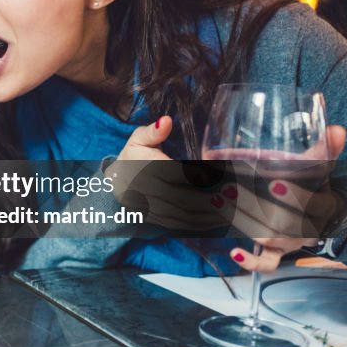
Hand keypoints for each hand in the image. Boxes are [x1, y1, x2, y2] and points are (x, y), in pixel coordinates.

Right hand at [107, 117, 229, 230]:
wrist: (115, 183)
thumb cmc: (133, 157)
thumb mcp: (139, 140)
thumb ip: (153, 132)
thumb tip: (165, 120)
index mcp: (144, 166)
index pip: (176, 173)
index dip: (200, 176)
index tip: (222, 178)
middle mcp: (144, 189)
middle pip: (182, 198)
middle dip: (208, 200)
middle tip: (231, 197)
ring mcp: (148, 207)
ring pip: (182, 215)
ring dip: (207, 216)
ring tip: (229, 211)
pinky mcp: (153, 219)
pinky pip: (178, 225)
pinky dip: (198, 225)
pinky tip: (214, 222)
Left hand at [227, 125, 346, 271]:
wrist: (317, 216)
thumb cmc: (312, 186)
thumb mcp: (319, 169)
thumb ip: (324, 150)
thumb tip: (336, 130)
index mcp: (323, 205)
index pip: (314, 204)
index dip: (295, 196)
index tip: (273, 182)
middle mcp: (309, 228)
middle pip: (285, 222)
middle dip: (254, 205)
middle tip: (227, 187)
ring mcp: (292, 243)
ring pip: (270, 239)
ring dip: (243, 221)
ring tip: (219, 200)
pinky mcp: (277, 253)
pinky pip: (267, 264)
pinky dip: (251, 261)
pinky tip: (234, 252)